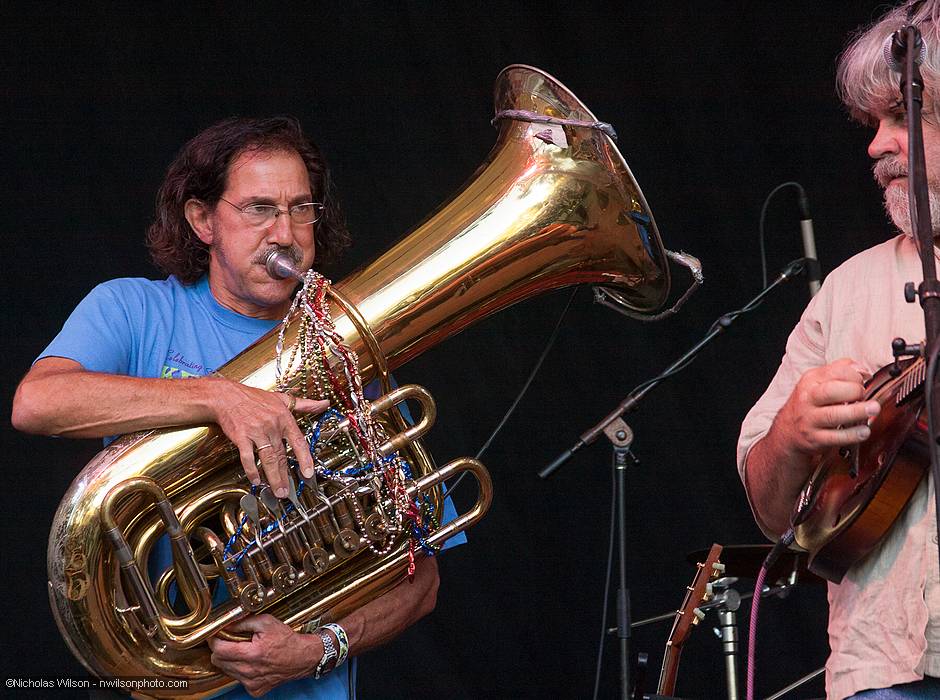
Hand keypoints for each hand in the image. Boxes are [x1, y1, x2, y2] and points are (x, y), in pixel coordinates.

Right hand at [206, 378, 327, 496]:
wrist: (226, 396)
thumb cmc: (253, 398)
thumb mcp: (282, 398)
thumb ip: (305, 404)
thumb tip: (325, 403)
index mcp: (284, 418)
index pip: (298, 442)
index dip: (305, 459)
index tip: (308, 473)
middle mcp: (272, 426)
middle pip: (282, 455)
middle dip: (285, 475)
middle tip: (288, 491)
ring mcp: (256, 432)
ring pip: (268, 458)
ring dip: (273, 477)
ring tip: (277, 491)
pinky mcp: (241, 436)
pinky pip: (248, 457)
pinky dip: (252, 470)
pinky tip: (255, 480)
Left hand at [208, 614, 321, 696]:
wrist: (302, 657)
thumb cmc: (287, 640)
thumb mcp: (266, 622)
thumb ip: (243, 622)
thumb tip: (227, 625)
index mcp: (252, 653)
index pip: (219, 650)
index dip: (214, 641)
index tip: (215, 636)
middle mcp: (250, 671)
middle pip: (219, 662)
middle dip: (220, 650)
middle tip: (229, 641)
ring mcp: (252, 683)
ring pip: (227, 671)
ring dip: (230, 660)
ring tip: (243, 650)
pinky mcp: (255, 690)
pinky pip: (238, 679)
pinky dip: (240, 670)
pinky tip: (251, 662)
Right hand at [774, 357, 879, 457]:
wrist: (787, 431)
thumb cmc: (808, 404)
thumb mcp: (817, 382)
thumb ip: (839, 371)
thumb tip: (862, 369)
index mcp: (810, 381)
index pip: (834, 372)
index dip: (854, 375)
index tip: (863, 380)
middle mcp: (808, 399)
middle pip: (830, 391)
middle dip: (853, 391)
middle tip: (864, 395)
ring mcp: (810, 419)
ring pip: (833, 415)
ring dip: (857, 412)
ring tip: (873, 409)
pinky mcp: (815, 438)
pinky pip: (835, 437)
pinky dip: (852, 435)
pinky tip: (863, 431)